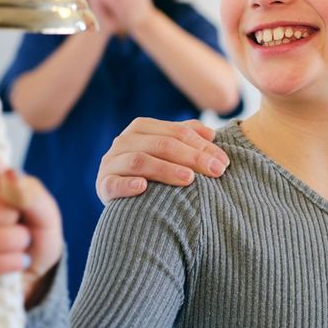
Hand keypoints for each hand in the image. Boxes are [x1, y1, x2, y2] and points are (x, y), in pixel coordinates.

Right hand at [96, 118, 229, 202]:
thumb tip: (212, 134)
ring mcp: (111, 163)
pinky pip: (113, 183)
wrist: (123, 199)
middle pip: (162, 145)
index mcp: (142, 128)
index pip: (177, 132)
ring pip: (140, 161)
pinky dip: (127, 185)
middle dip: (192, 157)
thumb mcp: (169, 152)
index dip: (203, 146)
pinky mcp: (103, 185)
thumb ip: (188, 138)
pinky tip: (143, 187)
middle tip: (216, 171)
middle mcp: (124, 142)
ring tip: (189, 179)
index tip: (224, 162)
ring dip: (166, 169)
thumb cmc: (153, 172)